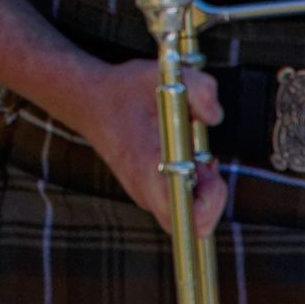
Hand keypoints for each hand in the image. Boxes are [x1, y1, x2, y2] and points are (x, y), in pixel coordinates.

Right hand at [62, 54, 227, 239]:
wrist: (88, 101)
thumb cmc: (124, 90)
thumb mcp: (161, 76)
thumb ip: (199, 88)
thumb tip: (216, 117)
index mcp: (146, 169)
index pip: (183, 216)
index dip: (208, 202)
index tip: (205, 166)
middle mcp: (145, 192)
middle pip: (194, 227)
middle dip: (213, 195)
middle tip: (203, 160)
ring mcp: (147, 196)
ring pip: (190, 216)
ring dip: (204, 188)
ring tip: (191, 151)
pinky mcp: (150, 192)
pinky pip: (182, 204)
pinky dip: (195, 183)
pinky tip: (187, 154)